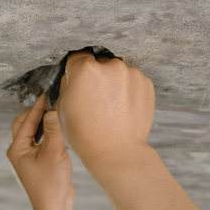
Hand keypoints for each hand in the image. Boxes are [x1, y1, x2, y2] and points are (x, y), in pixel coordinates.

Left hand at [7, 94, 73, 209]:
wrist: (54, 206)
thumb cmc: (51, 182)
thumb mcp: (54, 152)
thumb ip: (53, 129)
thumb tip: (51, 110)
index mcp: (17, 149)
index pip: (26, 121)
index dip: (37, 107)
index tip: (47, 93)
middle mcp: (18, 151)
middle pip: (24, 124)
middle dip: (37, 112)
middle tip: (51, 101)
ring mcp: (27, 157)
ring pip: (32, 132)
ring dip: (43, 122)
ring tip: (55, 112)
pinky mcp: (36, 161)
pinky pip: (39, 141)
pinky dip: (47, 133)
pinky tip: (58, 130)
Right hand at [55, 51, 155, 169]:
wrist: (116, 151)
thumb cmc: (85, 134)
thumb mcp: (63, 108)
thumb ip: (68, 85)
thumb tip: (73, 76)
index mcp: (86, 70)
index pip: (77, 57)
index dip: (75, 70)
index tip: (77, 81)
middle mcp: (111, 65)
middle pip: (100, 63)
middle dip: (96, 76)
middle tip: (94, 97)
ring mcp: (131, 73)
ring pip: (118, 71)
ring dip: (113, 82)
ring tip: (110, 105)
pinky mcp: (146, 83)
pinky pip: (132, 80)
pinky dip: (127, 90)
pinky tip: (121, 108)